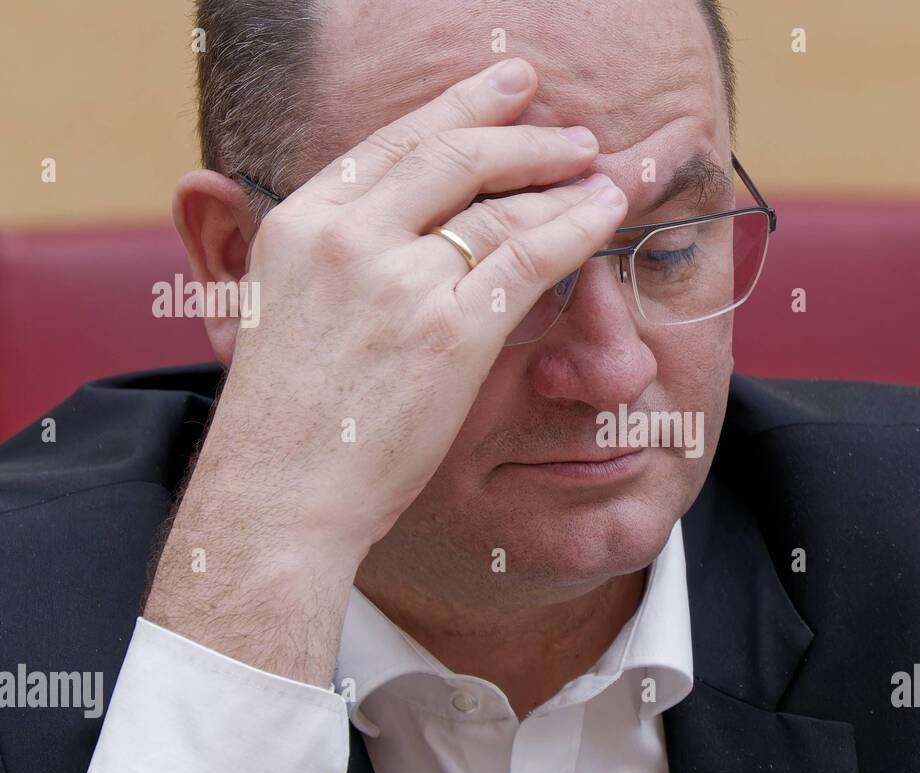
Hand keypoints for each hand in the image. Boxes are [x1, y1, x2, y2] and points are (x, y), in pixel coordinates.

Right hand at [144, 57, 626, 684]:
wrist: (274, 495)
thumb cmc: (285, 421)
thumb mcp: (280, 311)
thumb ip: (328, 259)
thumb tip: (384, 228)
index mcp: (297, 224)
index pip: (391, 144)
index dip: (458, 108)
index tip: (502, 89)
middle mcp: (344, 237)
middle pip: (451, 155)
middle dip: (522, 129)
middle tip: (569, 125)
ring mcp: (396, 282)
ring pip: (498, 203)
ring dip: (560, 176)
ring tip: (600, 166)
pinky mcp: (446, 333)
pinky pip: (528, 258)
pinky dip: (576, 226)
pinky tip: (605, 212)